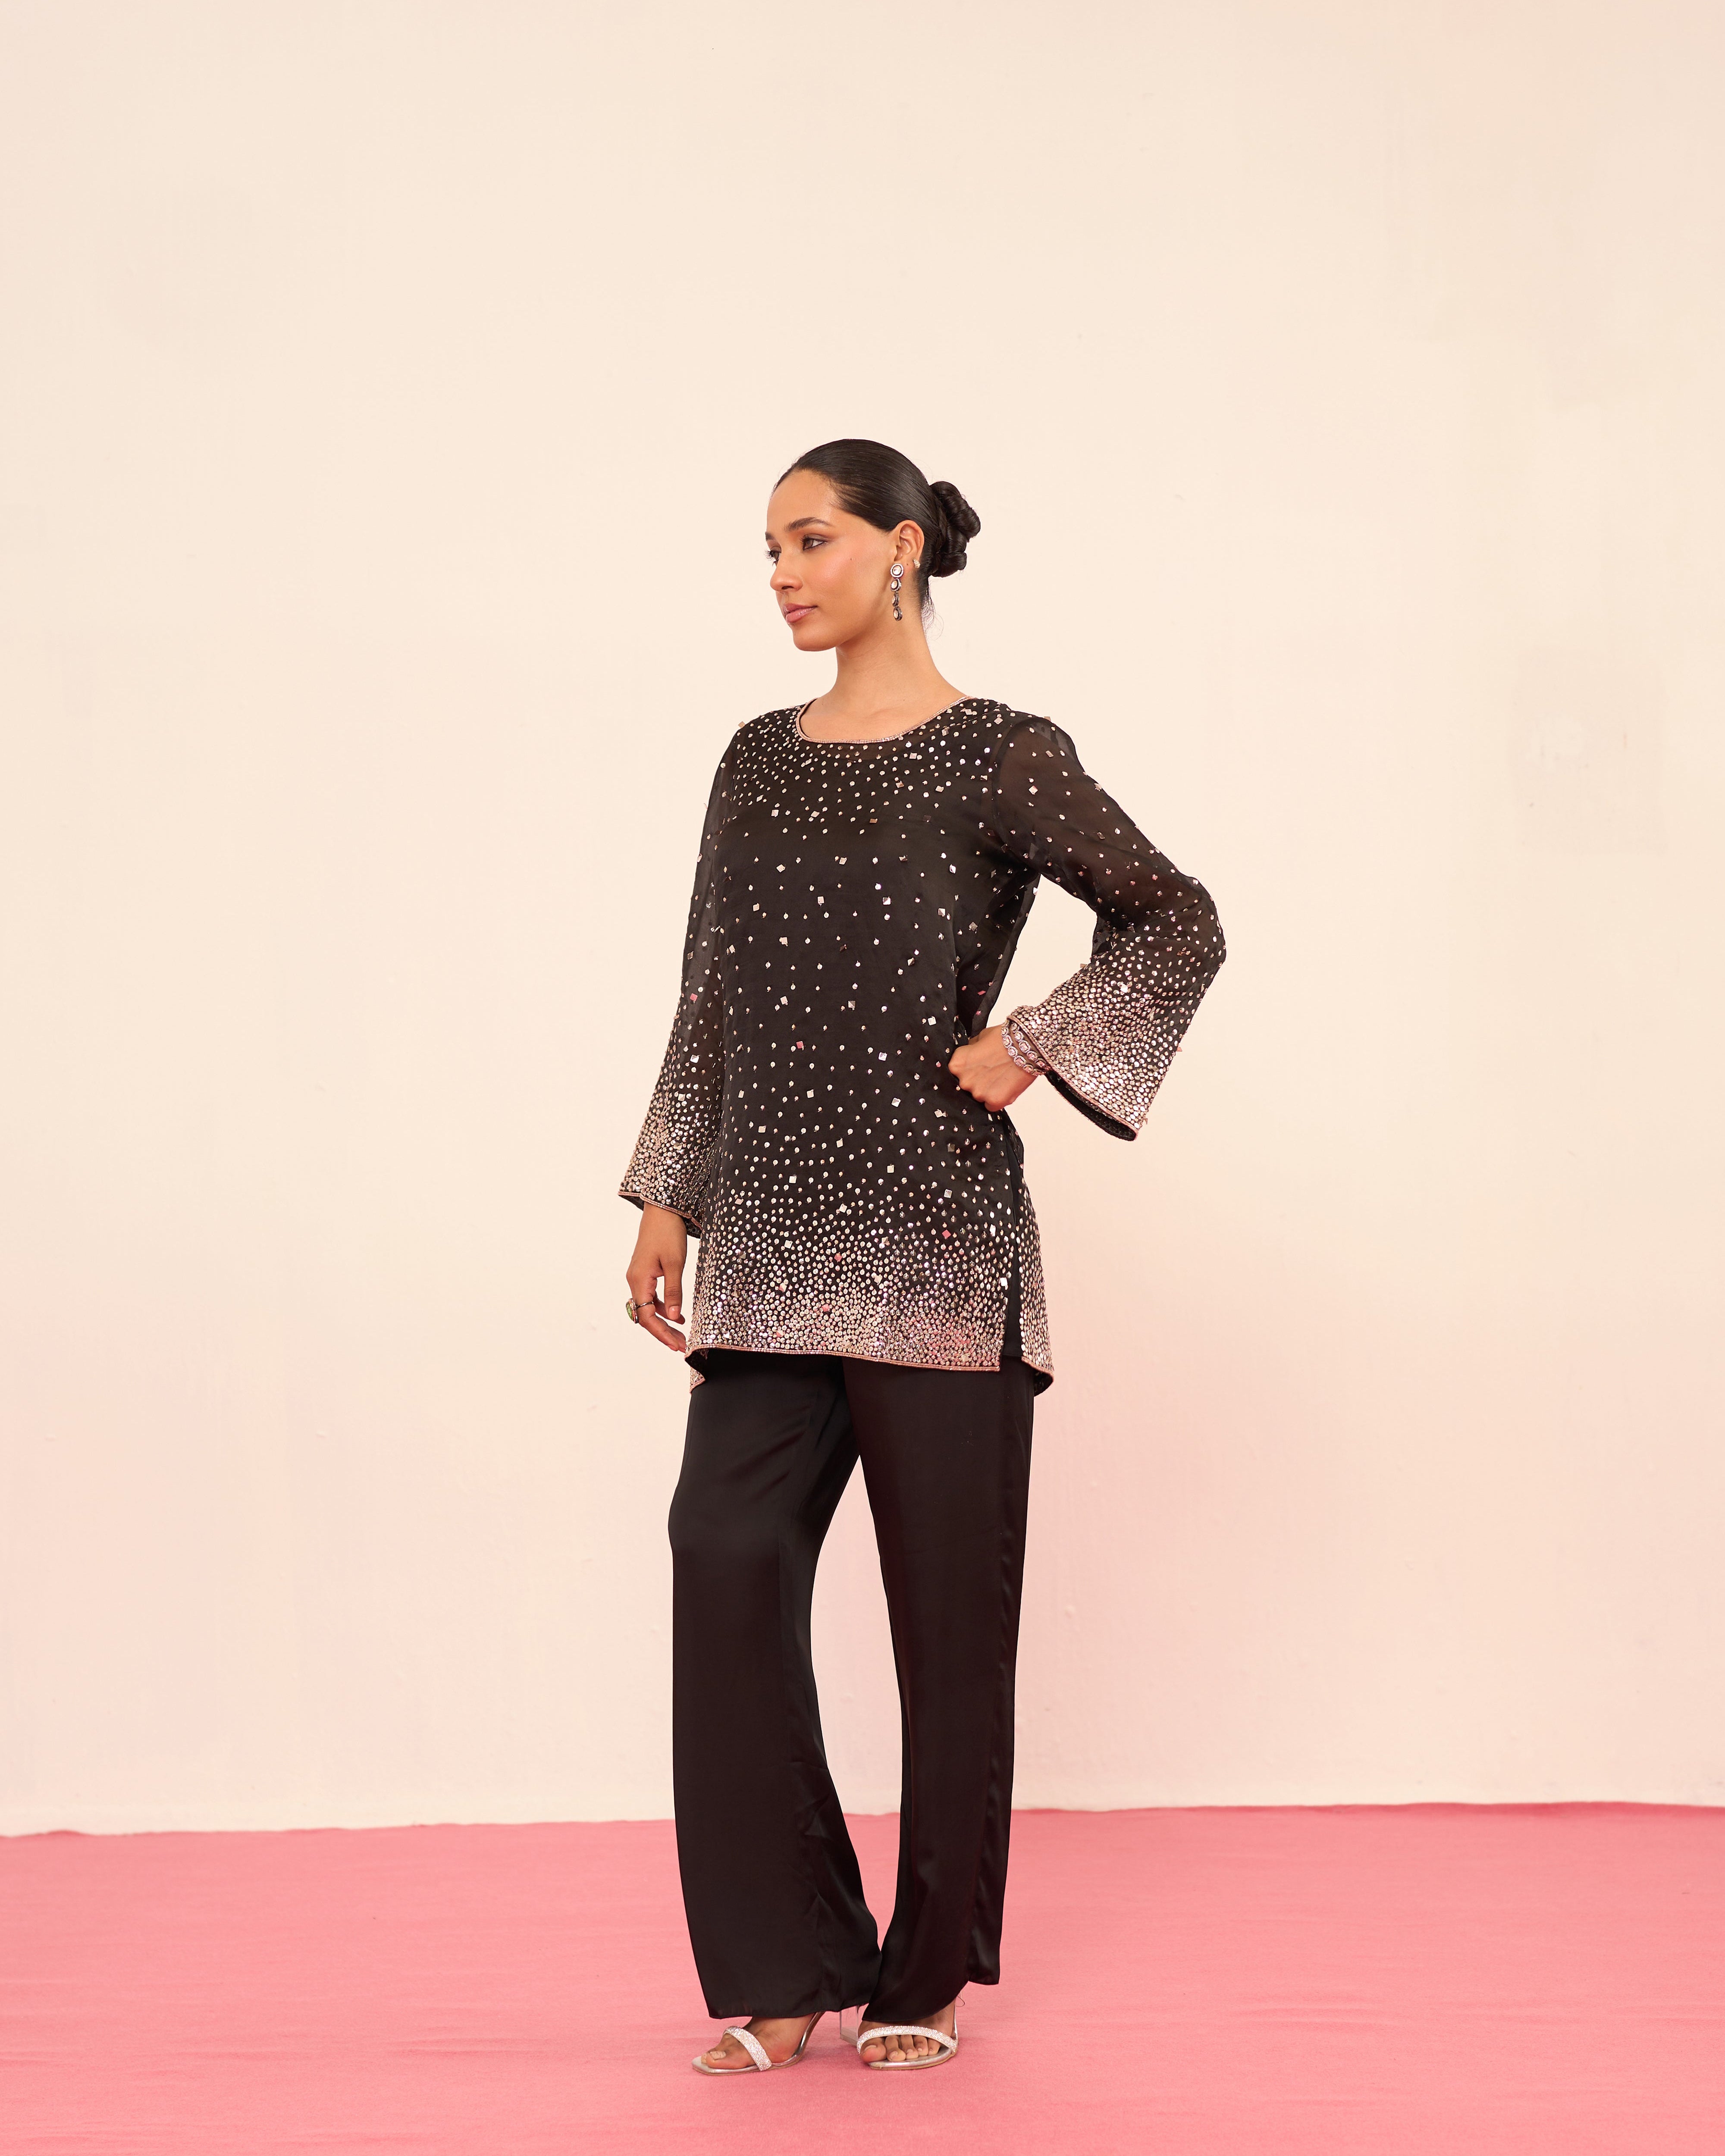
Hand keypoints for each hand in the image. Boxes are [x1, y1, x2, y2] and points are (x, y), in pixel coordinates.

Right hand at [626, 1204, 690, 1351]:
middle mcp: (634, 1281)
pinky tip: (678, 1316)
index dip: (661, 1333)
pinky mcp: (645, 1273)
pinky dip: (664, 1308)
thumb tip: (674, 1318)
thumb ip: (674, 1292)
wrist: (662, 1210)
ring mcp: (639, 1277)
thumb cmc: (668, 1233)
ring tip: (681, 1335)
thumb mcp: (675, 1264)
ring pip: (649, 1307)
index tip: (676, 1345)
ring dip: (664, 1322)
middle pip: (646, 1315)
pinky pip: (652, 1297)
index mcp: (638, 1280)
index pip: (647, 1316)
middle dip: (663, 1332)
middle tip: (682, 1345)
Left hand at [948, 1024, 1037, 1112]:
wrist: (1026, 1045)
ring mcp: (979, 1093)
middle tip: (993, 1071)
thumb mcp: (980, 1038)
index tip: (979, 1066)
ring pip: (980, 1097)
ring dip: (989, 1090)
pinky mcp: (994, 1102)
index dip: (970, 1070)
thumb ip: (970, 1051)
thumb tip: (969, 1055)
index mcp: (957, 1065)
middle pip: (968, 1087)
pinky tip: (1006, 1085)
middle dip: (978, 1081)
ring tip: (1002, 1076)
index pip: (957, 1074)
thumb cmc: (1005, 1039)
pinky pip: (992, 1105)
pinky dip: (998, 1099)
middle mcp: (964, 1081)